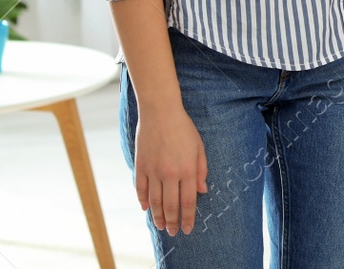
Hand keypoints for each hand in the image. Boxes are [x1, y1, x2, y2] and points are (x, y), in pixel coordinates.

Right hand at [134, 105, 208, 233]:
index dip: (188, 217)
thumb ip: (201, 170)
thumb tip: (203, 191)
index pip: (188, 201)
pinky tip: (145, 208)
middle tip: (173, 232)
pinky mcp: (140, 166)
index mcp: (187, 170)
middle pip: (170, 205)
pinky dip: (143, 200)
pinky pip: (140, 189)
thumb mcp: (199, 147)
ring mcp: (153, 171)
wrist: (161, 112)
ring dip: (157, 216)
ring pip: (154, 201)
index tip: (187, 228)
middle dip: (173, 221)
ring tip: (160, 226)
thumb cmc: (184, 128)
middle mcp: (170, 174)